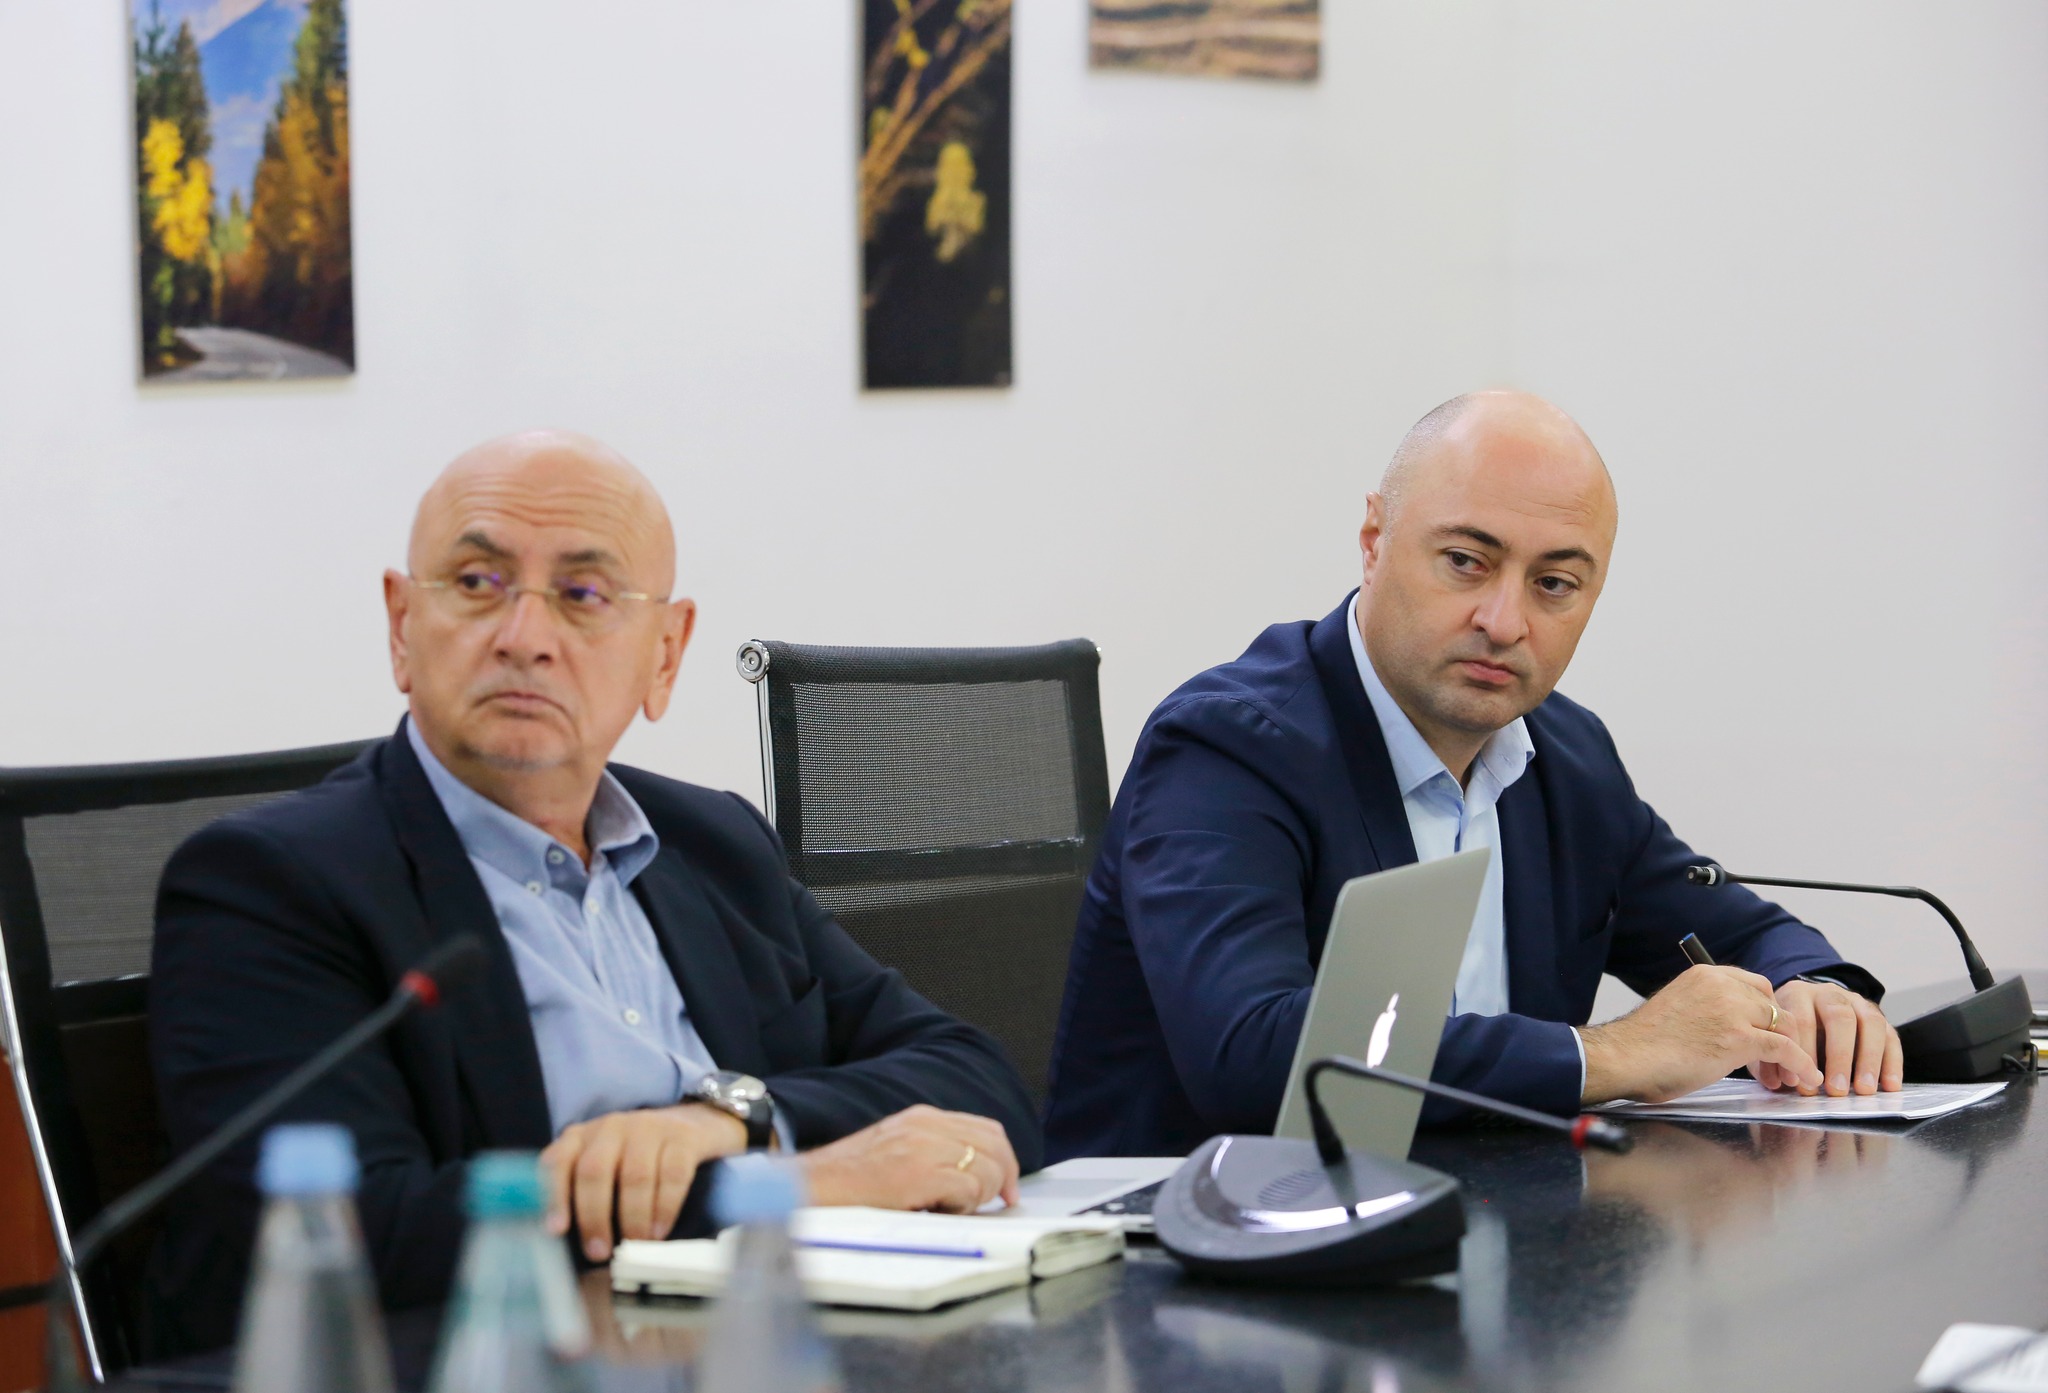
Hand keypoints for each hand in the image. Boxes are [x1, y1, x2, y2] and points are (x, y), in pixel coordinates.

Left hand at [541, 1103, 747, 1261]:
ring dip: (633, 1218)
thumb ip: (578, 1191)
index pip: (558, 1161)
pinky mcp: (682, 1137)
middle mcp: (611, 1127)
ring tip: (634, 1245)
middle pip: (595, 1170)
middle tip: (600, 1252)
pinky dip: (664, 1208)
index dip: (555, 1196)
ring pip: (634, 1176)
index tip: (557, 1231)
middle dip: (594, 1216)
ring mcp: (648, 1128)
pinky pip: (672, 1175)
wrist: (689, 1125)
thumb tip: (564, 1240)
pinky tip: (659, 1231)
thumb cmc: (633, 1159)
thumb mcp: (600, 1165)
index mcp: (581, 1136)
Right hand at [800, 1105, 1019, 1213]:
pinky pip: (969, 1189)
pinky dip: (962, 1206)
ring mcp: (923, 1146)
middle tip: (996, 1204)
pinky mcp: (919, 1172)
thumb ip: (933, 1152)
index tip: (1007, 1187)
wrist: (813, 1187)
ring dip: (977, 1197)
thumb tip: (975, 1174)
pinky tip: (936, 1211)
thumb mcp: (896, 1151)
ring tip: (947, 1207)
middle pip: (995, 1146)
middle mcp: (927, 1125)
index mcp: (923, 1118)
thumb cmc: (849, 1180)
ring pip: (987, 1170)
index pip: (986, 1130)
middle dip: (1003, 1180)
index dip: (1005, 1159)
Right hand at [1580, 964, 1822, 1104]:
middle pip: (1773, 1005)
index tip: (1768, 1033)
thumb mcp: (1678, 1008)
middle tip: (1778, 1059)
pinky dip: (1800, 1064)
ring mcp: (1733, 1010)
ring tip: (1790, 1074)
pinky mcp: (1740, 1038)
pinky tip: (1805, 1076)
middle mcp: (1722, 986)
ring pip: (1784, 1026)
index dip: (1765, 1012)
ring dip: (1792, 1051)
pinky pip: (1785, 1049)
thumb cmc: (1642, 1043)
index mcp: (1705, 975)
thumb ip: (1706, 1008)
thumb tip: (1723, 1030)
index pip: (1754, 985)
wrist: (1627, 1056)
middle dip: (1781, 1032)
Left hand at [1756, 979, 1901, 1096]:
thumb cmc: (1787, 1029)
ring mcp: (1858, 1003)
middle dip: (1839, 1056)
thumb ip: (1770, 1057)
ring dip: (1869, 1060)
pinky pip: (1891, 1037)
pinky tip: (1890, 1086)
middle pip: (1840, 1018)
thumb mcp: (1774, 1037)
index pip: (1803, 1019)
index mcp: (1798, 994)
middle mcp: (1830, 994)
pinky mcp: (1878, 1018)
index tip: (1802, 1083)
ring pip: (1871, 1023)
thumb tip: (1778, 1083)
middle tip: (1835, 1090)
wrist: (1807, 1006)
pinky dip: (1892, 1062)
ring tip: (1864, 1090)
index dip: (1804, 1052)